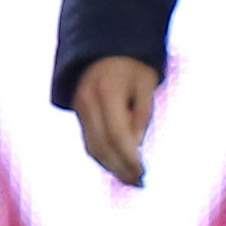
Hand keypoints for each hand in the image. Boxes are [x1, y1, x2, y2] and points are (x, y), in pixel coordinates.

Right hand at [71, 56, 159, 187]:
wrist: (104, 42)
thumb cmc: (134, 63)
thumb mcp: (147, 83)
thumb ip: (142, 114)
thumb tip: (135, 146)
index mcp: (107, 93)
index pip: (116, 135)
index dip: (129, 158)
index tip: (144, 174)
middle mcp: (88, 102)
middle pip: (101, 145)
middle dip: (120, 168)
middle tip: (140, 183)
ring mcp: (80, 106)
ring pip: (91, 145)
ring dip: (110, 166)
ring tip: (131, 180)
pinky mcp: (79, 110)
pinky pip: (89, 139)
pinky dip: (102, 155)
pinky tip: (118, 165)